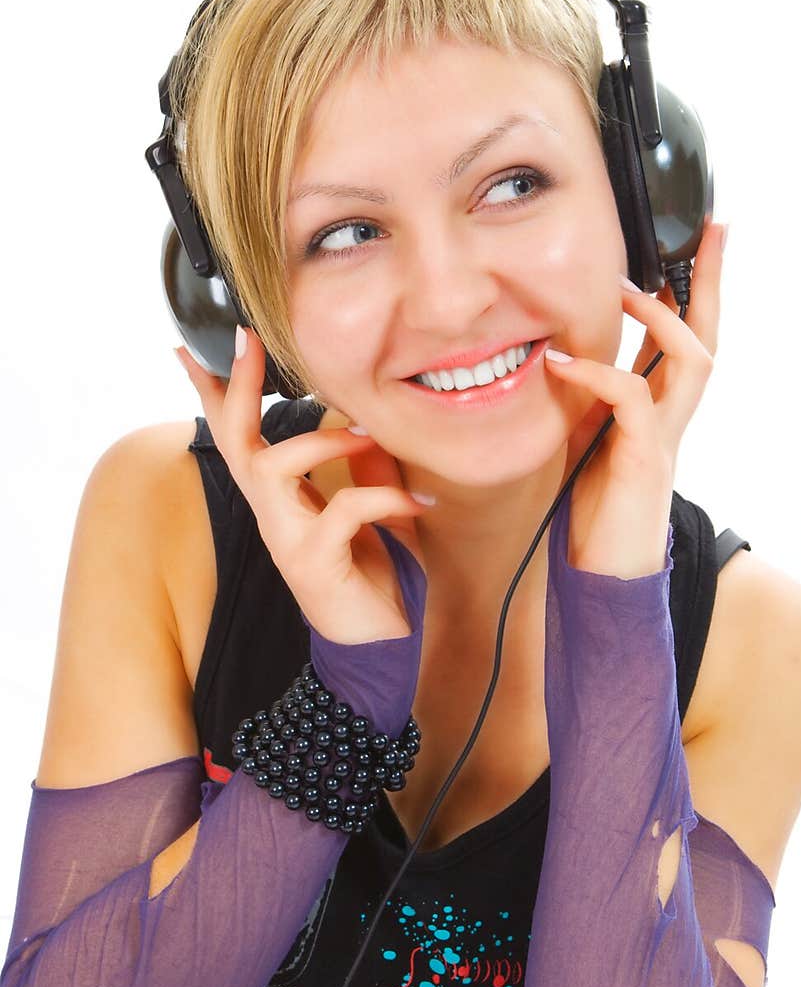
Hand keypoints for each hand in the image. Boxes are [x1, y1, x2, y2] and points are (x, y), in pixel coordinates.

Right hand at [175, 327, 430, 644]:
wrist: (379, 647)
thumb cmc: (374, 576)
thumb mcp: (376, 510)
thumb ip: (370, 468)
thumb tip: (377, 422)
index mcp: (281, 498)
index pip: (238, 436)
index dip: (214, 393)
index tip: (194, 345)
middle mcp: (273, 514)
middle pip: (235, 441)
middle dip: (234, 388)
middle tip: (245, 339)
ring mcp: (287, 540)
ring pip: (272, 468)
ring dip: (321, 440)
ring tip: (368, 434)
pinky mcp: (314, 564)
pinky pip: (342, 513)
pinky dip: (386, 500)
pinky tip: (421, 505)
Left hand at [544, 222, 723, 578]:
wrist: (602, 577)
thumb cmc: (591, 513)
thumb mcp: (583, 439)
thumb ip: (582, 397)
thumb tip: (555, 349)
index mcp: (656, 409)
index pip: (683, 337)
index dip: (692, 289)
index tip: (697, 239)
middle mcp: (671, 418)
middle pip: (706, 336)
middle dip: (708, 281)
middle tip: (711, 230)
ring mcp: (663, 438)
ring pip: (691, 361)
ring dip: (661, 318)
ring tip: (622, 289)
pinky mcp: (643, 460)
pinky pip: (632, 401)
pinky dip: (599, 373)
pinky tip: (562, 362)